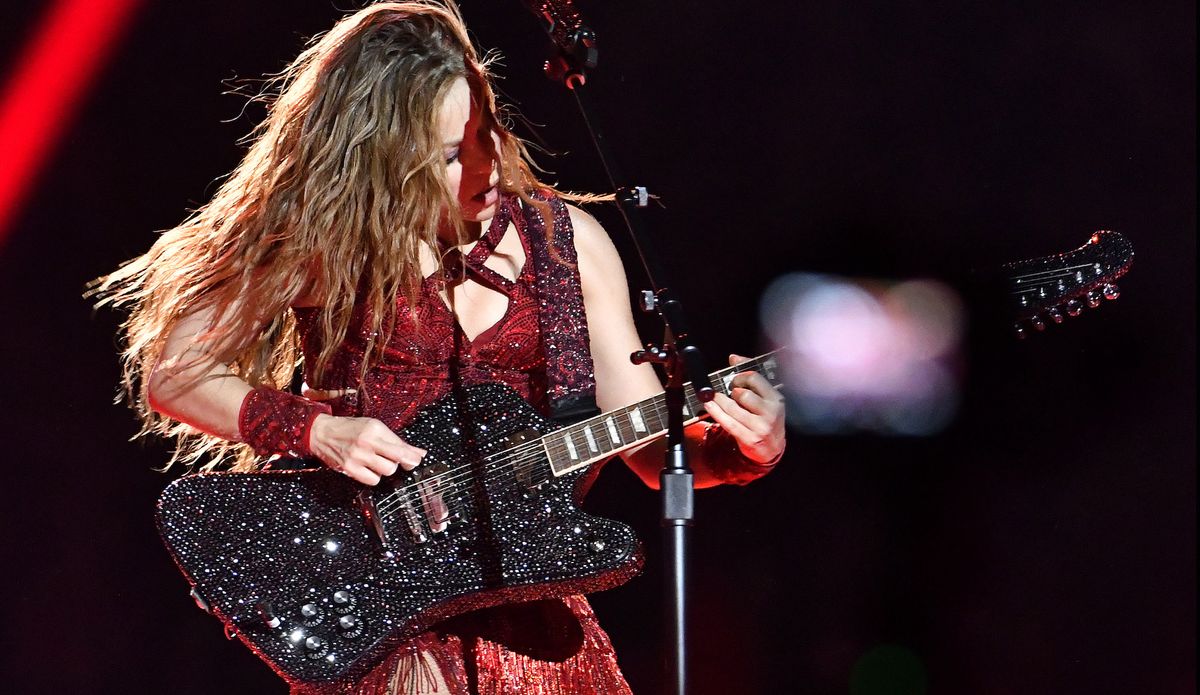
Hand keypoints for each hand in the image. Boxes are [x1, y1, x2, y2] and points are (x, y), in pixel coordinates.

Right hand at [308, 414, 425, 485]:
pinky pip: (372, 480)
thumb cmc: (350, 428)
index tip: (417, 459)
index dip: (412, 455)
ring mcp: (357, 456)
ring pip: (386, 471)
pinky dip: (374, 477)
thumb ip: (397, 440)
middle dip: (400, 462)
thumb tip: (419, 452)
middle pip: (396, 461)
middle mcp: (367, 442)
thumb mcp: (374, 427)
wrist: (322, 433)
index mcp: (375, 428)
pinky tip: (368, 469)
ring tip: (377, 461)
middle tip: (393, 459)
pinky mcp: (350, 468)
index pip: (401, 446)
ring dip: (386, 469)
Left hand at [702, 354, 785, 463]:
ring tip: (713, 397)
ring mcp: (760, 426)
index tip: (733, 379)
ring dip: (719, 400)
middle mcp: (770, 412)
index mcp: (776, 399)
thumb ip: (752, 378)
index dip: (740, 376)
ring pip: (732, 407)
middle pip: (743, 393)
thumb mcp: (766, 399)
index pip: (755, 379)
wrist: (772, 449)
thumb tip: (734, 358)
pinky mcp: (749, 438)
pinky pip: (728, 422)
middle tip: (729, 393)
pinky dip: (715, 412)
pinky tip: (709, 405)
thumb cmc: (767, 420)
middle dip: (732, 391)